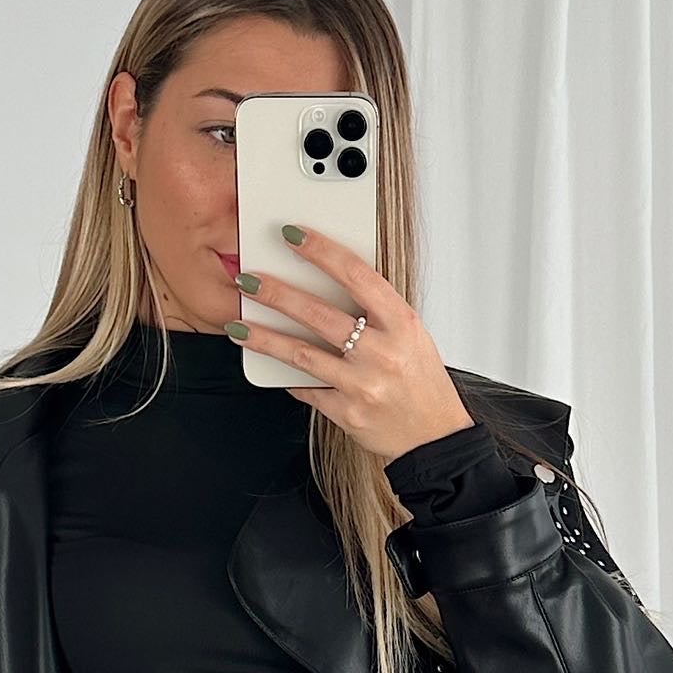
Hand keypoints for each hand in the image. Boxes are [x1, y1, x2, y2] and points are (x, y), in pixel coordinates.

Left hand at [232, 223, 473, 465]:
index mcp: (401, 324)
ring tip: (238, 325)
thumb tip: (329, 281)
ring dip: (264, 337)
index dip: (321, 251)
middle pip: (318, 314)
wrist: (435, 436)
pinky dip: (287, 376)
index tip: (292, 236)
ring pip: (301, 355)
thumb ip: (377, 310)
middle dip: (276, 294)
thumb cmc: (422, 381)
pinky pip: (306, 389)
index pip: (356, 275)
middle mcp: (382, 353)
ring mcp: (362, 385)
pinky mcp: (346, 413)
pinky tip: (270, 364)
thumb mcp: (411, 335)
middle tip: (248, 280)